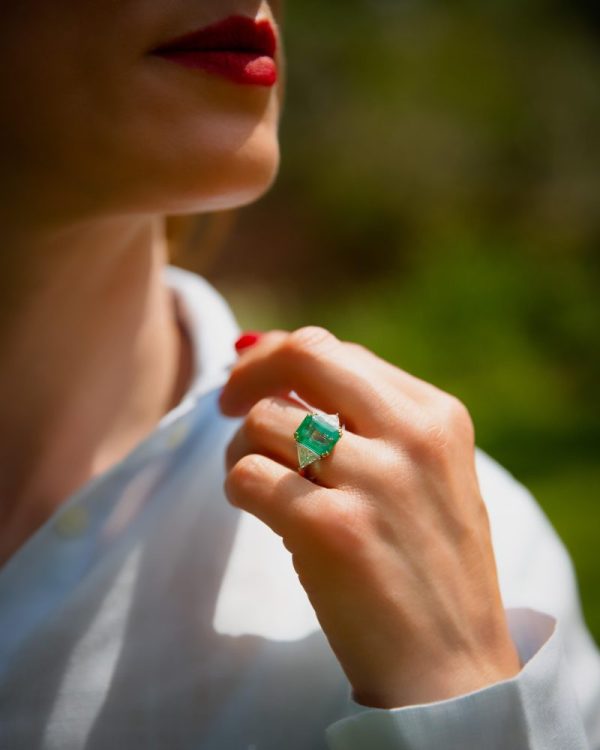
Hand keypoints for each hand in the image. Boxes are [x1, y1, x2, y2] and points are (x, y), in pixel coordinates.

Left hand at [220, 327, 520, 708]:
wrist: (453, 666)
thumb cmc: (427, 564)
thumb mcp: (425, 473)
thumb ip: (365, 417)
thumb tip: (268, 356)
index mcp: (437, 416)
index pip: (337, 352)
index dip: (282, 359)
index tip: (256, 382)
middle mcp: (412, 437)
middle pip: (304, 356)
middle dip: (251, 373)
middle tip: (229, 403)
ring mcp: (376, 482)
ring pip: (266, 420)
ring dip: (242, 447)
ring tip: (260, 480)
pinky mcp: (334, 531)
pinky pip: (248, 476)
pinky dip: (238, 488)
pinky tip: (259, 510)